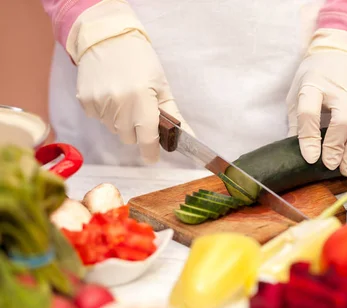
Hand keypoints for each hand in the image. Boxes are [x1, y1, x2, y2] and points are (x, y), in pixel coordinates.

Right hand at [67, 0, 191, 162]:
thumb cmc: (141, 61)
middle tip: (140, 111)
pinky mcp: (84, 100)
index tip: (153, 156)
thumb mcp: (162, 87)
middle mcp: (118, 103)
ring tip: (124, 97)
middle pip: (129, 138)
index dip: (151, 151)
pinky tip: (110, 93)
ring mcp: (99, 102)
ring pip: (113, 129)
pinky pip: (98, 118)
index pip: (146, 139)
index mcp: (141, 99)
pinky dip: (106, 112)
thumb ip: (173, 116)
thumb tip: (188, 137)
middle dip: (137, 130)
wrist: (108, 37)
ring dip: (120, 121)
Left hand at [286, 28, 346, 175]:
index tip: (310, 158)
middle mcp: (339, 87)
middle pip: (343, 120)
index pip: (309, 112)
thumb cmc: (316, 79)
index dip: (309, 137)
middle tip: (331, 166)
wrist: (345, 52)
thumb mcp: (297, 94)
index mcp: (313, 84)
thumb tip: (295, 154)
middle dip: (337, 147)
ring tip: (346, 168)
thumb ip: (296, 123)